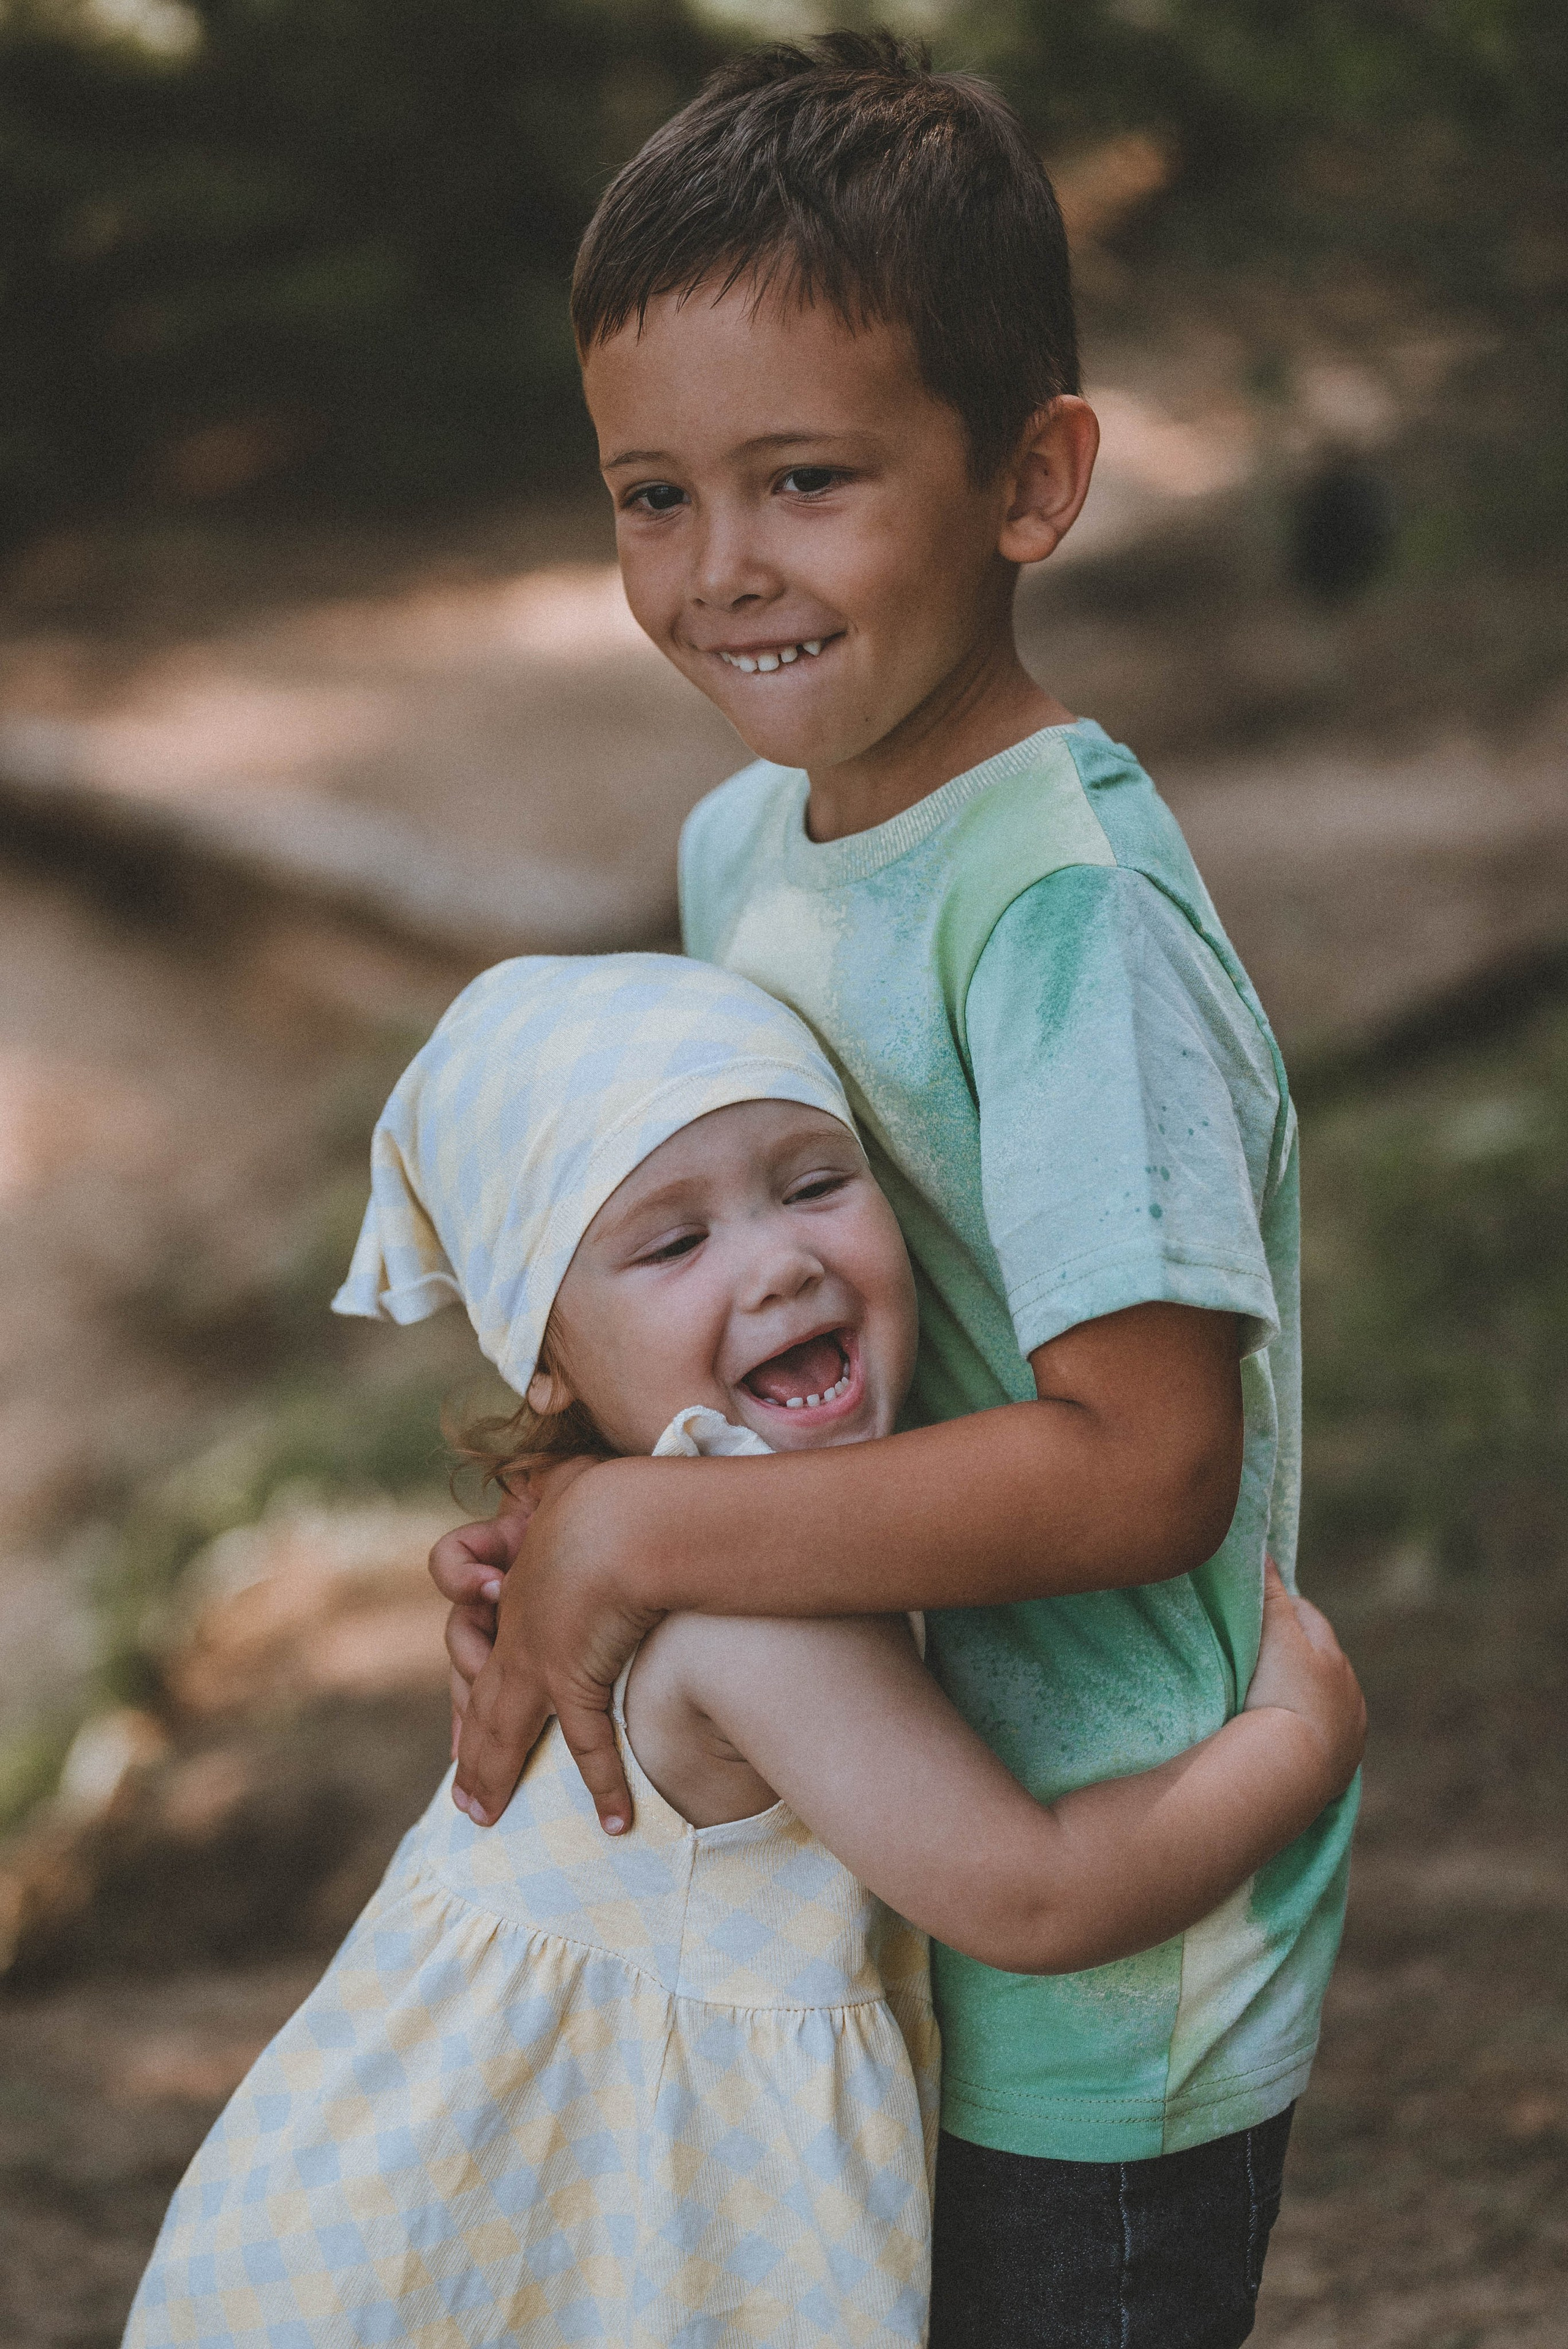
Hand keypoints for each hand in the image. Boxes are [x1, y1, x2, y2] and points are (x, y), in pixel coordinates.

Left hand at [452, 1457, 659, 1833]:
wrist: (624, 1517)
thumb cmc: (604, 1489)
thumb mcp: (569, 1478)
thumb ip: (557, 1485)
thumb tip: (558, 1478)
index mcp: (505, 1579)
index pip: (463, 1630)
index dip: (462, 1677)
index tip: (464, 1717)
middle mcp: (510, 1623)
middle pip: (472, 1693)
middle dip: (468, 1748)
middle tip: (464, 1796)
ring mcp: (534, 1655)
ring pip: (502, 1726)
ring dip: (493, 1775)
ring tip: (484, 1815)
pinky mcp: (569, 1675)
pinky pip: (585, 1743)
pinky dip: (603, 1784)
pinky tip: (616, 1821)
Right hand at [1244, 1558, 1365, 1796]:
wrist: (1294, 1769)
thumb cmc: (1281, 1694)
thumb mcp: (1273, 1637)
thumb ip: (1268, 1594)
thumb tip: (1264, 1549)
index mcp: (1334, 1654)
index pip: (1308, 1614)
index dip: (1282, 1606)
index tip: (1256, 1611)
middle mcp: (1350, 1689)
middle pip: (1320, 1657)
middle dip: (1296, 1650)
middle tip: (1259, 1653)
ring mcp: (1350, 1729)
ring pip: (1326, 1697)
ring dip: (1305, 1692)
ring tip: (1272, 1697)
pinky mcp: (1343, 1764)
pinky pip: (1327, 1734)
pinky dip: (1310, 1727)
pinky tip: (1290, 1734)